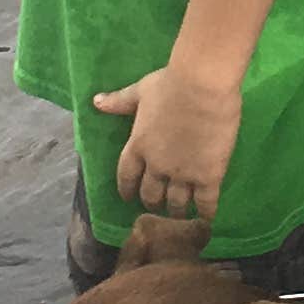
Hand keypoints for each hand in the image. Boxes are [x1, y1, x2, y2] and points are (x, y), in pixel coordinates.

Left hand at [91, 62, 242, 228]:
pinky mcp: (208, 176)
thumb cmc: (171, 84)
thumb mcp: (141, 90)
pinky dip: (205, 214)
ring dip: (175, 211)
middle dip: (151, 202)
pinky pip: (205, 202)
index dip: (127, 188)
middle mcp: (157, 166)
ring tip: (179, 216)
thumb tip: (95, 102)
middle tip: (157, 206)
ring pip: (175, 203)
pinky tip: (206, 219)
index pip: (126, 176)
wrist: (203, 86)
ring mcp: (182, 174)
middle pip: (150, 194)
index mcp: (138, 146)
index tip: (128, 197)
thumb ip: (119, 101)